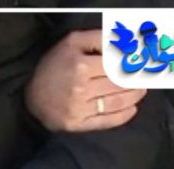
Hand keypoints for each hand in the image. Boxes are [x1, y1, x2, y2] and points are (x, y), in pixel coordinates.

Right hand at [26, 30, 146, 132]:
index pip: (116, 65)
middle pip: (119, 84)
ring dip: (134, 97)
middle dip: (135, 81)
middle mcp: (80, 89)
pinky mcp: (77, 124)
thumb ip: (98, 39)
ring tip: (140, 91)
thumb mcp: (72, 43)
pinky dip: (123, 116)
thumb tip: (124, 45)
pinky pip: (106, 122)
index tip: (140, 64)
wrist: (30, 96)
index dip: (131, 64)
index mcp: (80, 66)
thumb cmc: (53, 66)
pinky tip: (132, 109)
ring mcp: (78, 109)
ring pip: (116, 102)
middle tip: (143, 78)